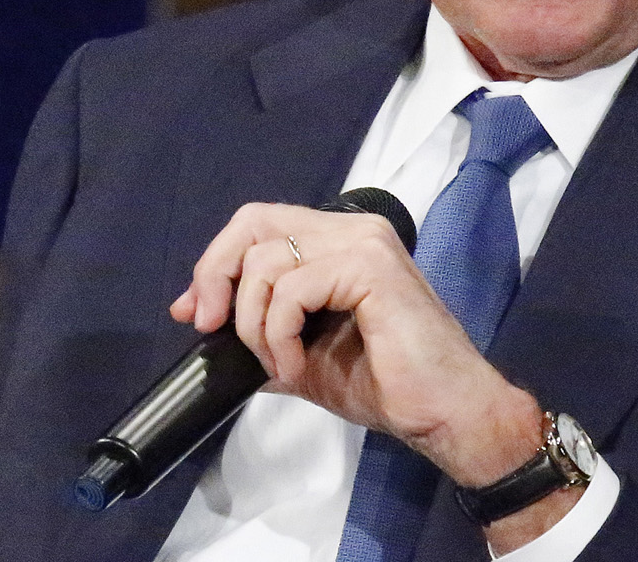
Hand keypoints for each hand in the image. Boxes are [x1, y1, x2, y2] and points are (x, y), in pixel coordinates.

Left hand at [168, 202, 542, 488]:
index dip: (216, 261)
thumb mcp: (304, 356)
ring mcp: (363, 243)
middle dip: (217, 275)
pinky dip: (279, 336)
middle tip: (212, 328)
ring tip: (281, 365)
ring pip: (266, 262)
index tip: (195, 312)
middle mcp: (352, 229)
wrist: (443, 413)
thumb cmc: (388, 385)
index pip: (259, 224)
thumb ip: (261, 329)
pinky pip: (291, 290)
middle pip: (253, 223)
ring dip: (254, 325)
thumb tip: (201, 319)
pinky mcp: (369, 267)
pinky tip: (297, 367)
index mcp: (338, 242)